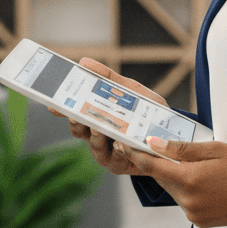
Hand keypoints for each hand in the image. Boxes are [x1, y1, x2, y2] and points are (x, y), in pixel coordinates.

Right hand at [48, 58, 168, 175]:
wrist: (173, 134)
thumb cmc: (147, 111)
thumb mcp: (130, 90)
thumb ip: (109, 78)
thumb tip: (85, 62)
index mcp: (97, 118)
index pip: (74, 114)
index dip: (62, 109)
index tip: (53, 104)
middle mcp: (98, 137)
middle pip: (79, 131)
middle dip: (76, 123)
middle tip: (75, 114)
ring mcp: (109, 153)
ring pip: (95, 148)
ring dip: (96, 138)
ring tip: (98, 128)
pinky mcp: (123, 165)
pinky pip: (117, 161)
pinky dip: (119, 153)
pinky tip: (122, 145)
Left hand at [110, 137, 226, 227]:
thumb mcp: (215, 150)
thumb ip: (182, 149)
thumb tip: (154, 144)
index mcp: (190, 179)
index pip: (153, 167)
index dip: (136, 155)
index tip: (124, 145)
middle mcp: (188, 200)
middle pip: (163, 179)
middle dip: (161, 164)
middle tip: (160, 148)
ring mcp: (194, 214)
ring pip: (174, 191)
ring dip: (176, 177)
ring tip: (196, 165)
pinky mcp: (200, 221)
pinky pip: (185, 201)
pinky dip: (188, 189)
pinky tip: (205, 181)